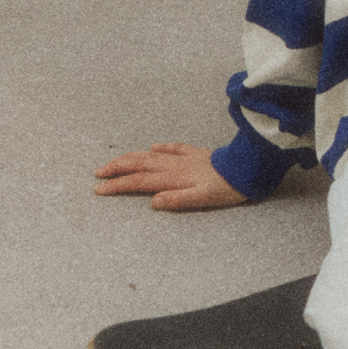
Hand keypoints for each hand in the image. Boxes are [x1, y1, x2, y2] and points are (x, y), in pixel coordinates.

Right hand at [94, 143, 247, 210]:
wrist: (249, 168)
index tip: (99, 190)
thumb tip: (153, 201)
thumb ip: (177, 200)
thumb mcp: (203, 199)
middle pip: (140, 165)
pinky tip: (154, 146)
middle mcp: (176, 166)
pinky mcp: (197, 154)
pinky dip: (161, 147)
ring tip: (116, 160)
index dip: (118, 185)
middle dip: (117, 168)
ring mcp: (186, 158)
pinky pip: (174, 148)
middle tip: (98, 173)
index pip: (139, 182)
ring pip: (152, 155)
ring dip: (132, 157)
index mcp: (174, 178)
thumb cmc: (228, 188)